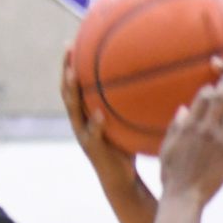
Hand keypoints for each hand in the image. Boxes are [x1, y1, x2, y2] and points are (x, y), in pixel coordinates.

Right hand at [61, 52, 136, 193]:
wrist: (122, 180)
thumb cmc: (129, 148)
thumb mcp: (129, 123)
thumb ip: (134, 105)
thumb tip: (156, 81)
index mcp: (87, 114)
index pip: (77, 85)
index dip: (72, 65)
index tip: (73, 42)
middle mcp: (81, 122)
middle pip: (68, 91)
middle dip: (66, 69)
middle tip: (69, 49)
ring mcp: (84, 135)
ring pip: (73, 110)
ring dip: (72, 92)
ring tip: (73, 75)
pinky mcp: (93, 149)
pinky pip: (92, 134)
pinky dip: (95, 124)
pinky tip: (99, 114)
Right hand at [158, 73, 222, 203]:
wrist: (185, 196)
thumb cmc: (173, 174)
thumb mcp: (168, 148)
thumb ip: (176, 127)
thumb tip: (183, 109)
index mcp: (187, 126)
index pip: (201, 99)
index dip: (211, 88)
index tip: (216, 83)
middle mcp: (204, 129)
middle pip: (220, 101)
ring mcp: (219, 140)